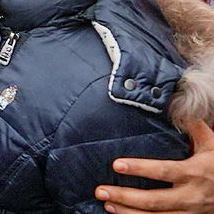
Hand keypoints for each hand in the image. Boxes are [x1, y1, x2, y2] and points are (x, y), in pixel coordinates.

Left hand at [96, 120, 213, 213]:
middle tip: (101, 191)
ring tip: (107, 204)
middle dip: (126, 197)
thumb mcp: (212, 144)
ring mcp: (191, 212)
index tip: (116, 164)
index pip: (163, 171)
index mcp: (195, 173)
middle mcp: (191, 196)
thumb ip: (193, 124)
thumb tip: (174, 101)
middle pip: (155, 200)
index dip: (140, 169)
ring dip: (129, 213)